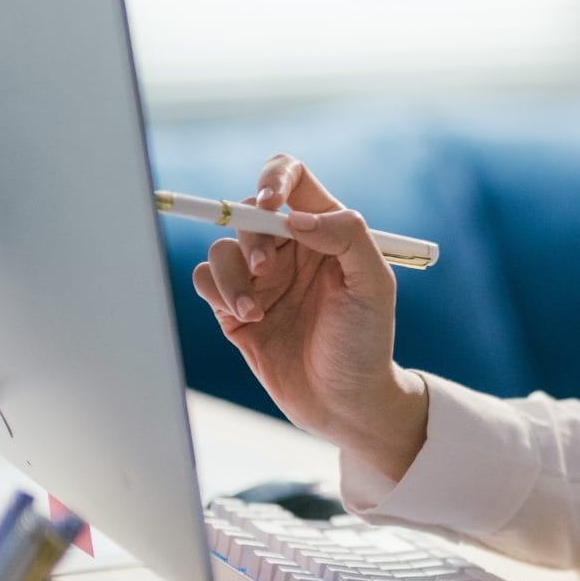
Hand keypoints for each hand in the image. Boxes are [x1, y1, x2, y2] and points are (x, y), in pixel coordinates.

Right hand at [188, 154, 427, 470]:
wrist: (343, 402)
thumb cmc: (366, 341)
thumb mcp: (373, 285)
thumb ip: (345, 237)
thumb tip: (294, 217)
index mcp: (326, 231)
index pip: (292, 178)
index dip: (275, 178)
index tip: (270, 202)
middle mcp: (290, 248)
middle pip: (247, 211)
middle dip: (250, 235)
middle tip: (265, 268)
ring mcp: (260, 278)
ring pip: (221, 247)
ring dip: (231, 274)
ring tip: (255, 309)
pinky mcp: (234, 307)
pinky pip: (206, 278)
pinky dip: (217, 291)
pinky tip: (246, 317)